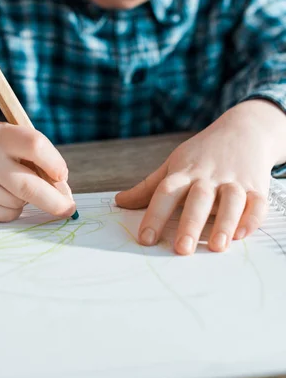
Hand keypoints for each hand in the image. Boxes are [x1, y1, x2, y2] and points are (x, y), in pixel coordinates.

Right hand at [0, 119, 74, 221]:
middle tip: (68, 208)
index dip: (56, 163)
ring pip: (20, 204)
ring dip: (26, 200)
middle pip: (32, 187)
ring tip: (10, 184)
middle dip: (56, 201)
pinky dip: (11, 209)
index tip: (62, 175)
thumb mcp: (0, 134)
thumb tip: (61, 190)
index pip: (36, 146)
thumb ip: (30, 155)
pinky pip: (5, 215)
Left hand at [116, 103, 277, 254]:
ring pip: (231, 200)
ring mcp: (234, 180)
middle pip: (198, 198)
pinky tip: (242, 233)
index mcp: (184, 172)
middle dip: (190, 223)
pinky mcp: (256, 186)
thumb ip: (148, 187)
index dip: (154, 215)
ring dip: (225, 222)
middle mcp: (208, 177)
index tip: (146, 238)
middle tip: (182, 248)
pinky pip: (257, 202)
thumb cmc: (202, 153)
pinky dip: (252, 217)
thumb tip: (119, 202)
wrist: (243, 129)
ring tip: (217, 246)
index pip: (166, 192)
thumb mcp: (173, 164)